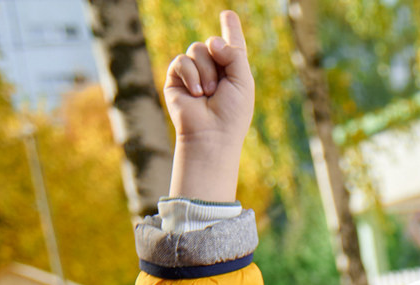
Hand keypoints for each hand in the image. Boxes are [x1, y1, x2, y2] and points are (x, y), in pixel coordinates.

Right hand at [163, 11, 253, 201]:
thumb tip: (212, 41)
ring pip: (196, 49)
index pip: (231, 45)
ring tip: (209, 94)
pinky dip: (191, 75)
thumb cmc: (232, 113)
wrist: (212, 135)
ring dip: (205, 71)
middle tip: (219, 88)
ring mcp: (194, 74)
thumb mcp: (243, 80)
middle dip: (217, 60)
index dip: (230, 29)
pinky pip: (181, 61)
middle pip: (211, 43)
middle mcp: (213, 69)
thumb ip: (234, 53)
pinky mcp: (176, 79)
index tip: (228, 15)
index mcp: (232, 70)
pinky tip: (196, 93)